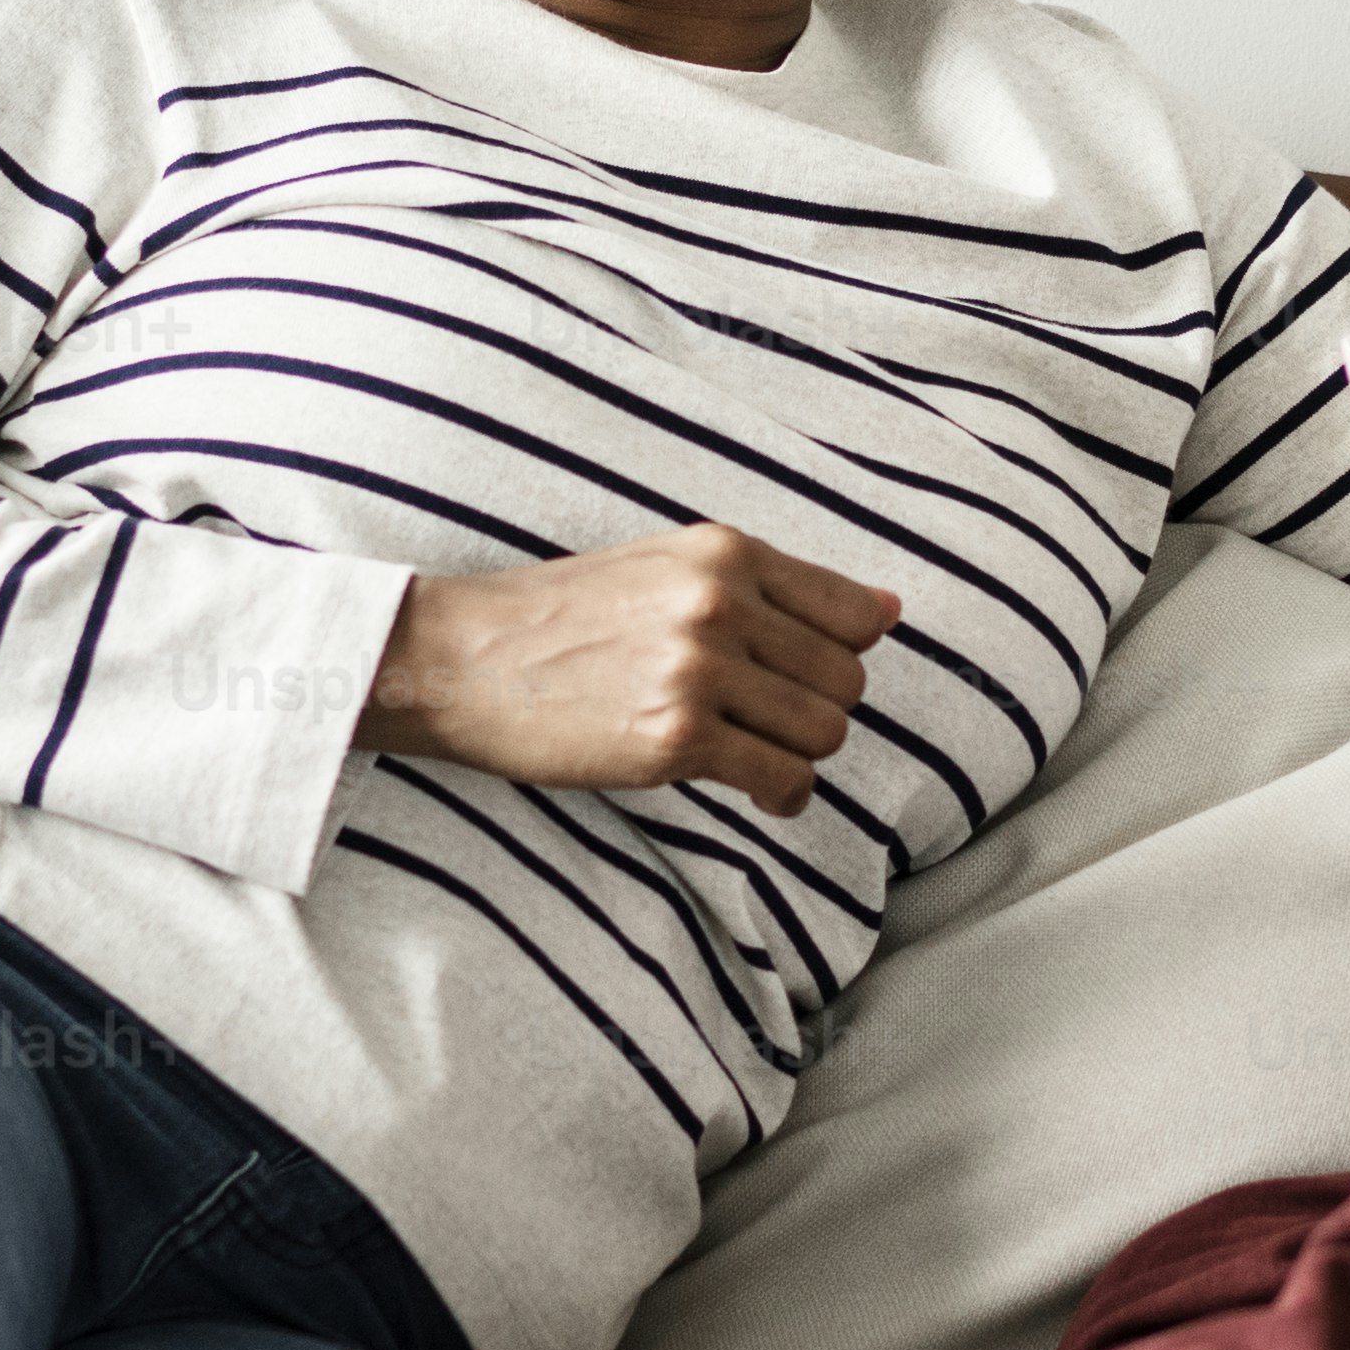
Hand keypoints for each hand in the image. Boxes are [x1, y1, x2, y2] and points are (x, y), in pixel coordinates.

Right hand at [361, 525, 902, 812]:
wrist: (458, 659)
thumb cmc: (561, 618)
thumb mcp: (667, 568)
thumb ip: (773, 586)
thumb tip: (891, 610)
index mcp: (723, 554)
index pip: (854, 612)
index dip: (846, 655)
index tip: (808, 677)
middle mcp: (719, 603)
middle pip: (845, 678)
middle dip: (820, 712)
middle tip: (771, 726)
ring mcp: (697, 670)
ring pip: (824, 731)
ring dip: (802, 755)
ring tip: (759, 757)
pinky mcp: (673, 738)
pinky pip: (782, 778)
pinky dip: (784, 796)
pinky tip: (759, 794)